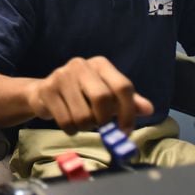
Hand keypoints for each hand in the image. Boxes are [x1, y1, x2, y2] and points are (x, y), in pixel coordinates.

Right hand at [27, 56, 153, 134]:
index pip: (123, 86)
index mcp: (100, 64)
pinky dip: (71, 130)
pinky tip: (70, 124)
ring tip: (83, 122)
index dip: (128, 112)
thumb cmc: (82, 94)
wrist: (45, 92)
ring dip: (86, 127)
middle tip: (102, 128)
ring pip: (83, 115)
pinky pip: (66, 121)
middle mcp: (81, 65)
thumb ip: (128, 102)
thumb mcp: (108, 95)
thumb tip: (148, 109)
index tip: (126, 130)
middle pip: (102, 98)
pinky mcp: (47, 90)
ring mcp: (62, 75)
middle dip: (104, 120)